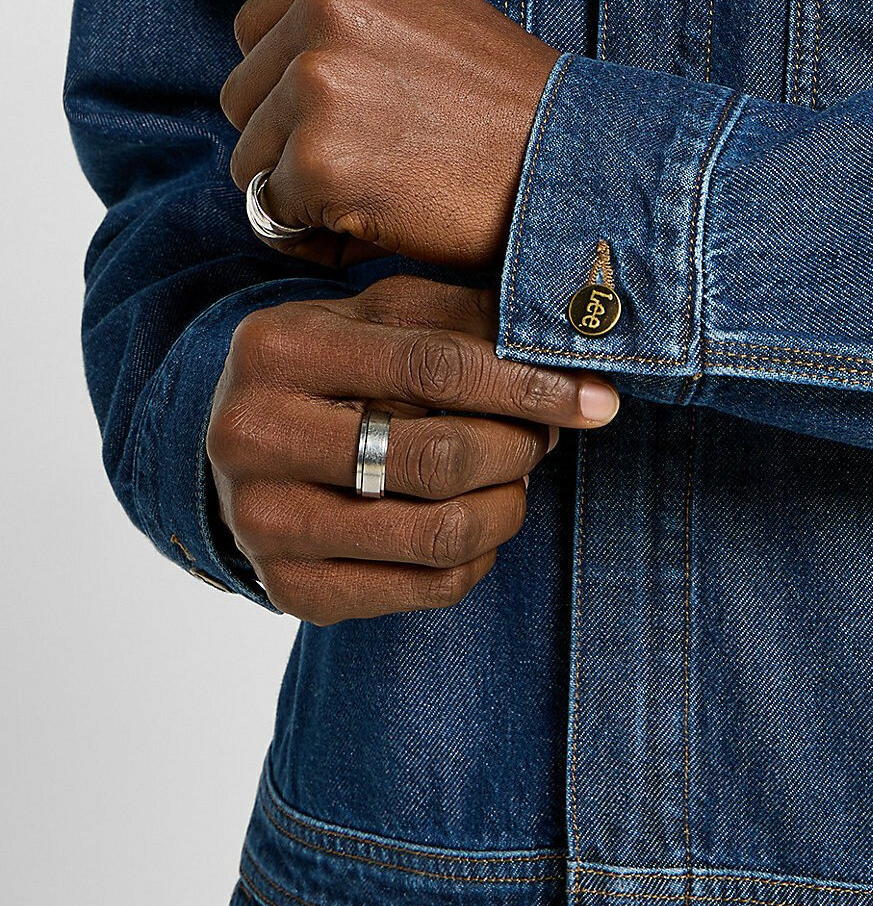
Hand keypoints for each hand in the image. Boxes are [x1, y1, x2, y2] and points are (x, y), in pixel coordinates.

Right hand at [205, 273, 617, 622]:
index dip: (528, 386)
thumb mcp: (383, 317)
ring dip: (508, 506)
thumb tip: (570, 335)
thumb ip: (465, 318)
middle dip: (519, 448)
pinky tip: (475, 521)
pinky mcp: (291, 589)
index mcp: (279, 348)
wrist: (245, 446)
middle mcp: (254, 437)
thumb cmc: (336, 367)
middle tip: (543, 437)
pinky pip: (428, 586)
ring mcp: (265, 522)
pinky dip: (478, 557)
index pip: (434, 368)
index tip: (594, 399)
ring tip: (515, 478)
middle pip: (440, 459)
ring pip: (441, 533)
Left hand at [220, 0, 560, 269]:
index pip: (256, 31)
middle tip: (367, 169)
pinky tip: (381, 226)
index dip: (290, 89)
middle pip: (242, 96)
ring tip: (380, 196)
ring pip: (249, 159)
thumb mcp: (429, 20)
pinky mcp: (318, 157)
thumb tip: (270, 88)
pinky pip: (274, 215)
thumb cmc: (511, 113)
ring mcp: (318, 81)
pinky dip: (316, 236)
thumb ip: (351, 27)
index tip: (350, 121)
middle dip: (287, 144)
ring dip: (299, 193)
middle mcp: (328, 6)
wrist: (578, 165)